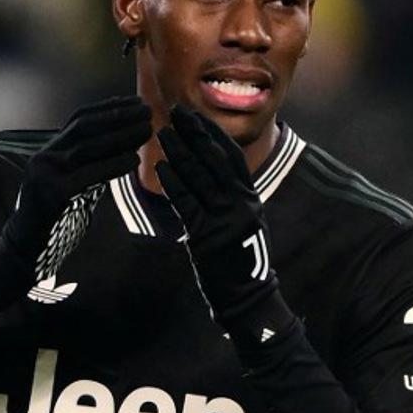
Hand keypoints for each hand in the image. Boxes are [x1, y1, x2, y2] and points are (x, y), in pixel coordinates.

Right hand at [4, 96, 151, 277]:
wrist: (27, 250)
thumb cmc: (56, 218)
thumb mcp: (73, 183)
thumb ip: (90, 164)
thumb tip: (122, 146)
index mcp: (49, 151)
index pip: (79, 119)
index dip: (109, 108)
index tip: (135, 102)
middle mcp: (44, 158)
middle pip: (85, 127)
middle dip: (118, 116)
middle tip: (147, 110)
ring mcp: (47, 175)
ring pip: (88, 147)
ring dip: (121, 136)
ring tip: (147, 130)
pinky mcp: (54, 195)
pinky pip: (89, 175)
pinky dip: (113, 165)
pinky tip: (134, 160)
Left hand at [155, 106, 280, 337]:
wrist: (247, 298)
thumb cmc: (239, 261)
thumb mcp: (243, 223)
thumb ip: (230, 197)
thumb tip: (207, 169)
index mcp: (251, 198)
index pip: (232, 157)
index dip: (213, 134)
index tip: (196, 116)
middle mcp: (242, 205)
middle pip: (216, 160)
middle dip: (195, 134)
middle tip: (176, 113)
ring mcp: (226, 221)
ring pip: (200, 178)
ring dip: (180, 153)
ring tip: (163, 134)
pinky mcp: (209, 239)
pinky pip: (188, 205)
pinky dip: (174, 184)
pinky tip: (161, 169)